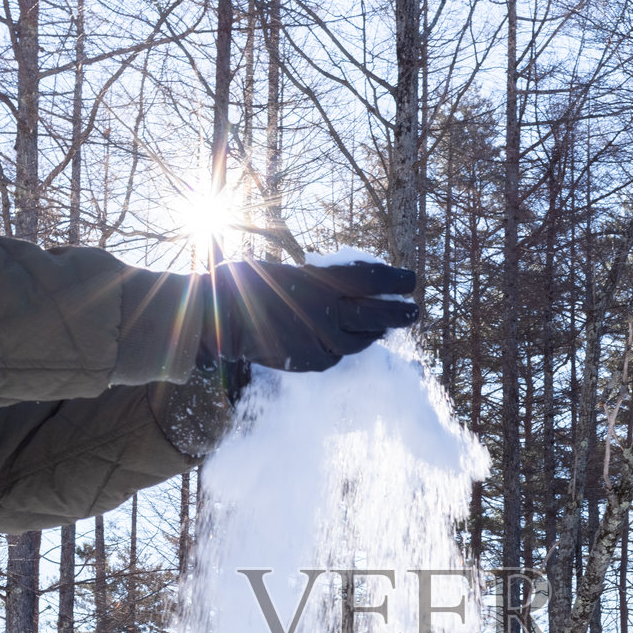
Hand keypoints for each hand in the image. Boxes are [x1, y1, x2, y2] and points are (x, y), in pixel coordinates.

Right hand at [199, 259, 418, 375]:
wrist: (218, 319)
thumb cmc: (248, 284)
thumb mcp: (289, 270)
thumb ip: (322, 278)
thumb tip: (353, 282)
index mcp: (319, 282)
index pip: (370, 279)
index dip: (394, 279)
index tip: (409, 279)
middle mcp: (324, 313)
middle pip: (375, 313)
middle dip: (399, 312)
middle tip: (414, 310)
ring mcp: (319, 341)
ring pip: (361, 340)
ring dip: (377, 333)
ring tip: (389, 327)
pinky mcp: (311, 362)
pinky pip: (339, 356)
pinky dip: (350, 347)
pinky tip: (356, 340)